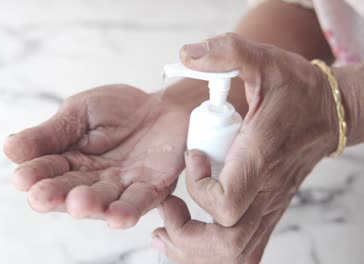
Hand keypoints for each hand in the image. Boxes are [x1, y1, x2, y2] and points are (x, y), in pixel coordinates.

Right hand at [3, 84, 188, 227]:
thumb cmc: (119, 109)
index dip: (35, 175)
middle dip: (56, 194)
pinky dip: (127, 211)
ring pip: (102, 201)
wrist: (162, 105)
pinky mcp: (150, 188)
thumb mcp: (79, 112)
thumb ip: (50, 133)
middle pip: (70, 191)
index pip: (48, 170)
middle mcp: (92, 179)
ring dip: (90, 205)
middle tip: (41, 196)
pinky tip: (116, 217)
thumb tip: (9, 147)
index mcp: (69, 160)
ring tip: (77, 203)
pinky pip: (138, 202)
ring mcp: (121, 186)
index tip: (21, 177)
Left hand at [152, 33, 336, 262]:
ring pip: (233, 255)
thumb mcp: (262, 60)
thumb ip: (226, 52)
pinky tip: (185, 232)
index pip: (227, 201)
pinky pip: (239, 251)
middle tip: (168, 205)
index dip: (199, 187)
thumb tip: (186, 54)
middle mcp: (265, 191)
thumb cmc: (293, 89)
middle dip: (186, 234)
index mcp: (261, 156)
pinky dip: (208, 252)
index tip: (193, 155)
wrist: (326, 113)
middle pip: (227, 243)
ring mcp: (267, 208)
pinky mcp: (265, 213)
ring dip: (192, 249)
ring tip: (168, 222)